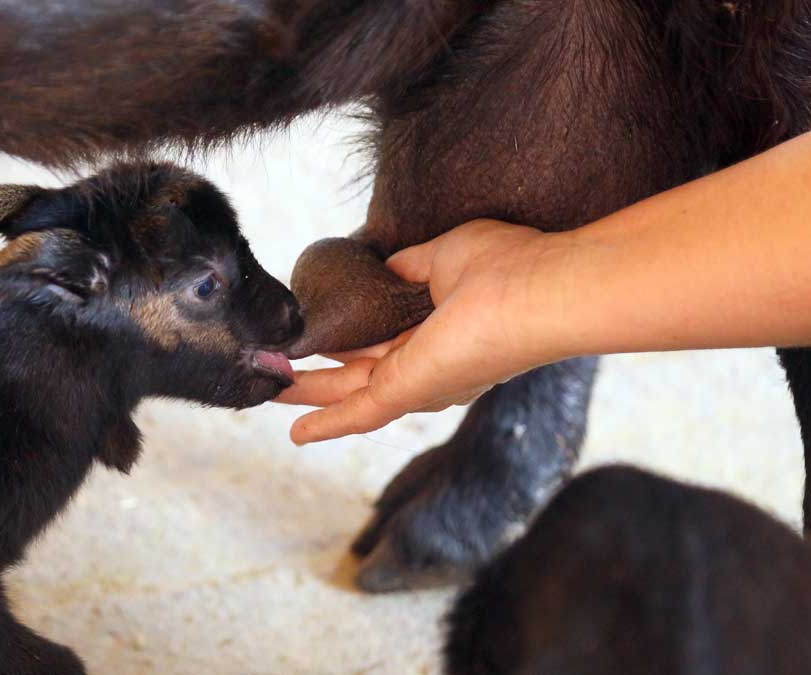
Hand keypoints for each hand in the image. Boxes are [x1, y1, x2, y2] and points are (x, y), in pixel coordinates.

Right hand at [277, 219, 572, 443]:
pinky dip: (326, 425)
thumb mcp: (444, 255)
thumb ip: (411, 268)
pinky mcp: (409, 393)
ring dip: (310, 395)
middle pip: (360, 374)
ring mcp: (419, 383)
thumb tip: (384, 269)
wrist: (539, 291)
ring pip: (351, 394)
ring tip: (271, 389)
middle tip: (280, 373)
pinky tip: (296, 435)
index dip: (349, 338)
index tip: (318, 331)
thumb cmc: (508, 267)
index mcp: (440, 333)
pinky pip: (359, 415)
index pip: (384, 340)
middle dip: (320, 376)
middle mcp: (430, 365)